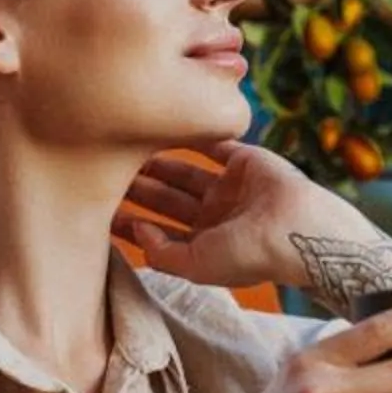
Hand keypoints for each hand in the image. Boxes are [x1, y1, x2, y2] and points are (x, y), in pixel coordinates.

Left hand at [117, 137, 352, 290]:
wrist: (298, 229)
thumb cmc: (250, 255)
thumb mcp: (197, 266)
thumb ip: (161, 254)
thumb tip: (137, 229)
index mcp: (206, 245)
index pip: (159, 229)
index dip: (128, 220)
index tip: (94, 207)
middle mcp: (216, 216)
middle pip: (166, 198)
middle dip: (136, 186)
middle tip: (99, 168)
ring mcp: (230, 188)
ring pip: (183, 171)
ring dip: (154, 161)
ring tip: (120, 146)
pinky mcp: (245, 161)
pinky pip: (212, 144)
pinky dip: (190, 135)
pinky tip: (160, 125)